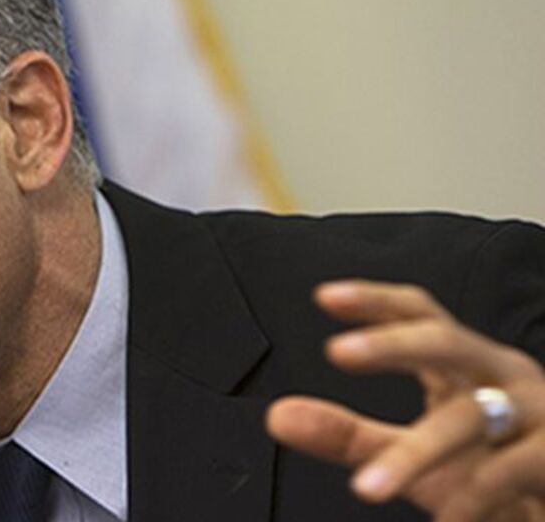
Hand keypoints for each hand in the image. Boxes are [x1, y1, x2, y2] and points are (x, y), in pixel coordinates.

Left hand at [266, 279, 544, 521]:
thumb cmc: (488, 468)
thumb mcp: (409, 451)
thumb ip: (346, 435)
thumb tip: (278, 416)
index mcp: (464, 364)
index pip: (419, 315)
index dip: (376, 301)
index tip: (325, 296)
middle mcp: (501, 375)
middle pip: (445, 342)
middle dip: (393, 344)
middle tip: (339, 351)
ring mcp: (536, 412)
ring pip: (469, 419)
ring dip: (415, 455)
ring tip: (366, 489)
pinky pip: (511, 470)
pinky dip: (472, 496)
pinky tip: (445, 517)